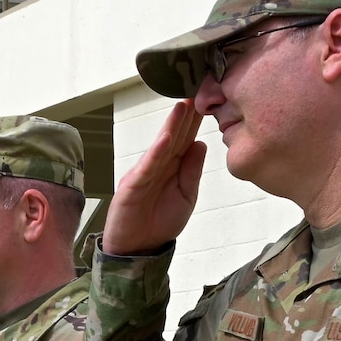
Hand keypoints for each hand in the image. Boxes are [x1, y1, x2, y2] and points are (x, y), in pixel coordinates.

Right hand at [103, 101, 205, 254]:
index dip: (195, 121)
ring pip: (160, 147)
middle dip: (185, 115)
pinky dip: (156, 153)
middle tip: (197, 90)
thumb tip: (201, 144)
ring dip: (171, 126)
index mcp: (171, 167)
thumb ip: (192, 171)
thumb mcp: (186, 197)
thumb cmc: (160, 223)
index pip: (185, 139)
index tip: (208, 100)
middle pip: (174, 136)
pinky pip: (147, 168)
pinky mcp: (132, 187)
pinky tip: (165, 138)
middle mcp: (157, 166)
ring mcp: (144, 174)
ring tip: (183, 106)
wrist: (138, 249)